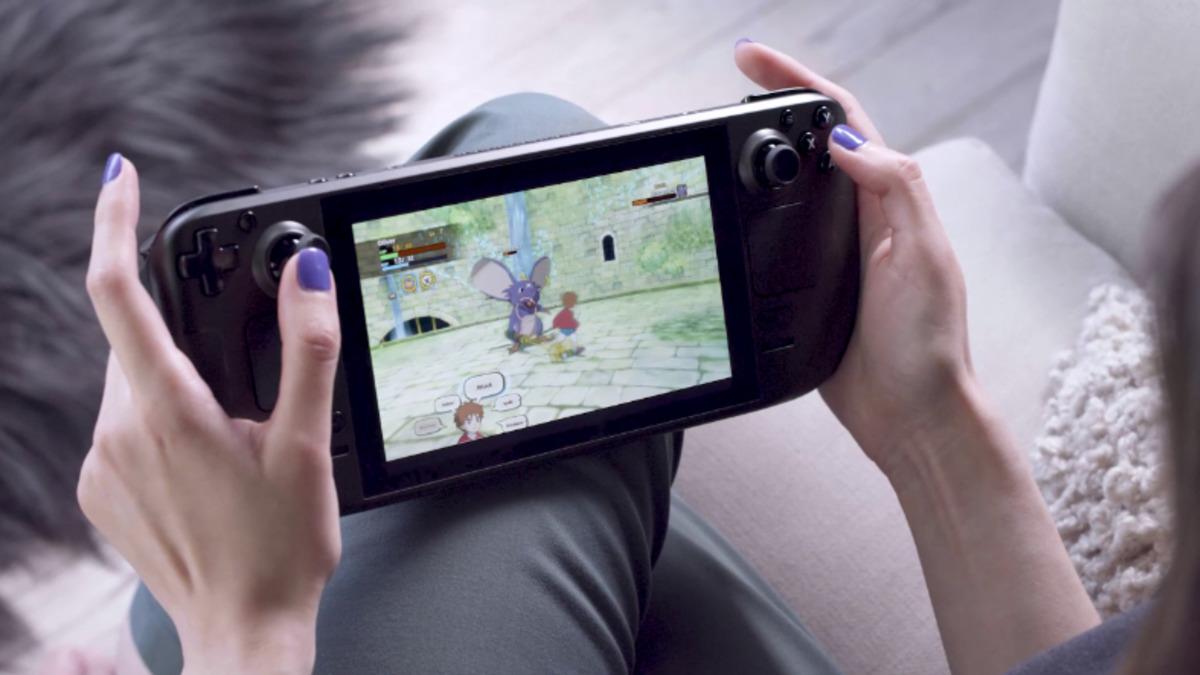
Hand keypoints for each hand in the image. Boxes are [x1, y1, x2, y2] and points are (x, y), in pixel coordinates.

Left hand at [78, 154, 341, 673]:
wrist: (243, 632)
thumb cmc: (281, 546)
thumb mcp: (308, 443)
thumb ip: (308, 348)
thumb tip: (307, 273)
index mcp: (167, 409)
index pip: (117, 291)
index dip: (113, 221)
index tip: (122, 176)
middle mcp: (119, 431)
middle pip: (134, 337)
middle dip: (182, 330)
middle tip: (245, 381)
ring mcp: (102, 465)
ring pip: (129, 381)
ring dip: (174, 378)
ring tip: (237, 435)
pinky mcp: (100, 492)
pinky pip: (123, 425)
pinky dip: (158, 418)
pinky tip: (208, 464)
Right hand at [735, 42, 974, 473]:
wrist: (909, 417)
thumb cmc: (925, 345)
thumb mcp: (920, 256)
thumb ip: (894, 190)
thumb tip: (846, 141)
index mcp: (891, 200)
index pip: (842, 121)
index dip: (798, 83)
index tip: (753, 61)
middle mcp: (865, 218)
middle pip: (815, 143)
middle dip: (776, 102)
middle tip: (732, 82)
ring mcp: (837, 251)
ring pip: (794, 187)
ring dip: (764, 152)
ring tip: (725, 129)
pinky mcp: (813, 287)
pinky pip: (780, 236)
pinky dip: (756, 212)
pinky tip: (734, 211)